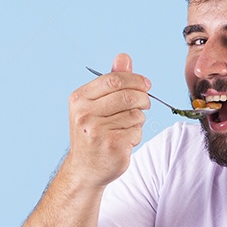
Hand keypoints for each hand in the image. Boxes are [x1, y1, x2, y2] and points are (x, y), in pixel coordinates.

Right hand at [64, 53, 150, 187]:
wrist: (85, 169)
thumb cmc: (93, 132)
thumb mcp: (95, 104)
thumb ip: (111, 81)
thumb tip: (124, 57)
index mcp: (79, 99)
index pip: (114, 80)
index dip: (135, 80)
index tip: (146, 85)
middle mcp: (85, 114)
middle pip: (129, 96)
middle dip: (143, 99)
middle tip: (144, 105)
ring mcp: (98, 131)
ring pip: (136, 115)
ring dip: (138, 121)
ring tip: (125, 128)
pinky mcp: (113, 145)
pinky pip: (137, 131)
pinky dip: (136, 135)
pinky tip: (124, 141)